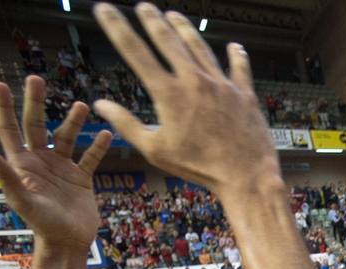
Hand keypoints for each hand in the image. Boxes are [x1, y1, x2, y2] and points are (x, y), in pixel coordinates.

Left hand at [0, 77, 109, 252]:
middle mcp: (40, 162)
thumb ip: (6, 175)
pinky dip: (98, 146)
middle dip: (35, 102)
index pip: (9, 130)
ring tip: (82, 106)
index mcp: (22, 165)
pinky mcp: (81, 179)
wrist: (69, 244)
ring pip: (66, 137)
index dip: (3, 108)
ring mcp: (61, 169)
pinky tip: (106, 133)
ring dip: (73, 120)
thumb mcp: (23, 200)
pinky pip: (90, 158)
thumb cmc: (43, 225)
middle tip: (36, 79)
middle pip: (36, 125)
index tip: (0, 84)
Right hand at [93, 3, 279, 194]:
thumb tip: (100, 105)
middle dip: (153, 20)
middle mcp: (194, 80)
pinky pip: (240, 68)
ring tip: (174, 15)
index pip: (135, 51)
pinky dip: (236, 56)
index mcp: (169, 93)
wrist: (245, 175)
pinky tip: (234, 47)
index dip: (117, 26)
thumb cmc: (199, 167)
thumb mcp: (155, 150)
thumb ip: (127, 125)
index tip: (104, 9)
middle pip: (169, 40)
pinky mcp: (244, 93)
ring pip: (200, 47)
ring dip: (185, 29)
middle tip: (143, 6)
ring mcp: (221, 84)